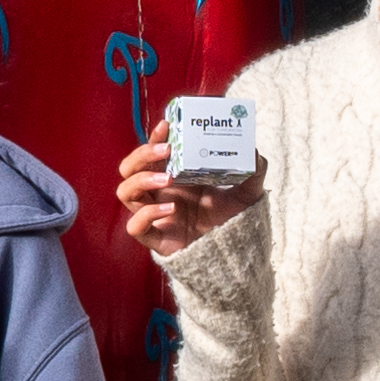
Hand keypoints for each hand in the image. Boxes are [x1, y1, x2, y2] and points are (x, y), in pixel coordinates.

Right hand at [115, 131, 262, 253]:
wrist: (231, 255)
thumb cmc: (231, 223)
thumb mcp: (246, 194)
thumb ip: (253, 173)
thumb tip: (254, 153)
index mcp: (174, 179)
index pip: (152, 154)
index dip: (154, 138)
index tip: (167, 125)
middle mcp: (158, 195)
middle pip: (129, 169)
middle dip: (142, 155)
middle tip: (166, 150)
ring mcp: (153, 215)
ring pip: (125, 192)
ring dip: (141, 180)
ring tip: (167, 179)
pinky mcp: (155, 238)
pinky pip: (135, 226)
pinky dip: (147, 215)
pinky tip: (170, 209)